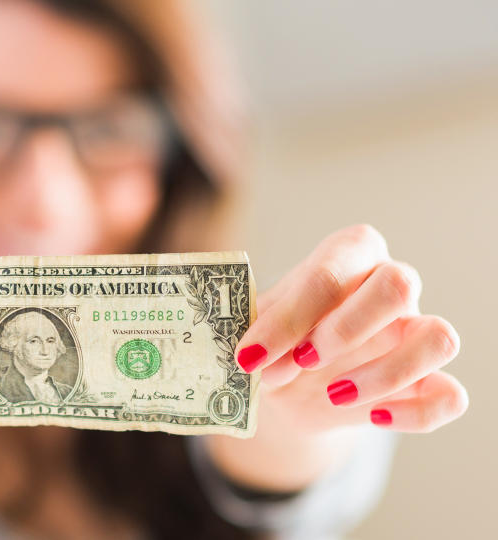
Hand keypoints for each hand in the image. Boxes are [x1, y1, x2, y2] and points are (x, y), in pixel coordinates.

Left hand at [236, 224, 467, 434]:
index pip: (331, 271)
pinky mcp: (428, 381)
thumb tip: (256, 358)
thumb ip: (258, 336)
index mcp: (347, 255)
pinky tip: (373, 418)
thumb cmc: (275, 340)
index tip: (252, 356)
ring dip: (386, 373)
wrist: (288, 386)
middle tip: (302, 361)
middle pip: (400, 284)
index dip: (291, 317)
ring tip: (333, 394)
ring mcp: (416, 332)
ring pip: (439, 338)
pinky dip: (416, 413)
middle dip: (346, 329)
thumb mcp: (258, 330)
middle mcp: (391, 284)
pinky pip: (451, 396)